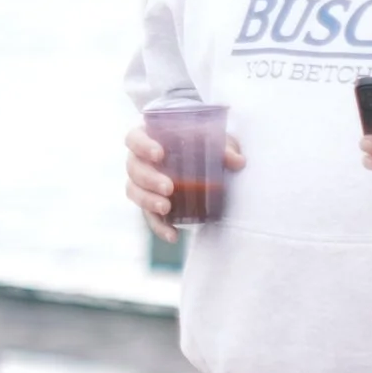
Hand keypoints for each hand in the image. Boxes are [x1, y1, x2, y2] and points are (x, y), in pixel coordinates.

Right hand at [126, 123, 245, 243]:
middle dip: (149, 179)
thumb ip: (225, 149)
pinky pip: (149, 217)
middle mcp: (139, 160)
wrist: (205, 162)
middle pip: (133, 168)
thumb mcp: (216, 142)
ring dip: (148, 201)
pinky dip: (159, 227)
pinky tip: (174, 235)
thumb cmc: (204, 144)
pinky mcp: (150, 204)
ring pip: (134, 192)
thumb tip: (238, 162)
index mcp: (149, 137)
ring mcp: (142, 184)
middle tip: (169, 187)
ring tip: (166, 208)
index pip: (134, 138)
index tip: (159, 154)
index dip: (142, 145)